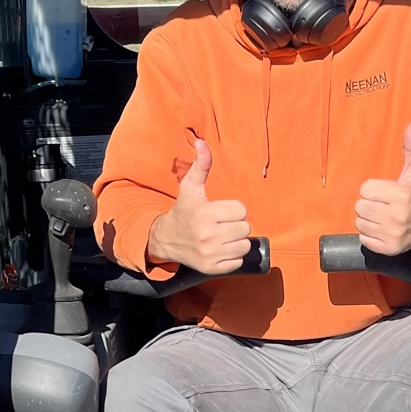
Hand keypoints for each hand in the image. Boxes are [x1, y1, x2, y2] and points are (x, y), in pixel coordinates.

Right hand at [146, 139, 251, 274]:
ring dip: (236, 241)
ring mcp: (210, 254)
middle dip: (236, 225)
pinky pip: (237, 261)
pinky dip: (232, 256)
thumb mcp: (190, 187)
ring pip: (244, 245)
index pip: (241, 210)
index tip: (221, 212)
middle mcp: (207, 235)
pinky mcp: (212, 268)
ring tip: (222, 237)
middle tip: (222, 225)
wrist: (166, 240)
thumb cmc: (183, 211)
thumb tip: (202, 142)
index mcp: (205, 214)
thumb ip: (201, 165)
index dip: (234, 210)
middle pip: (245, 229)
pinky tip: (220, 249)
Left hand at [355, 122, 410, 256]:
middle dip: (369, 204)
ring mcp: (392, 234)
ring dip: (368, 219)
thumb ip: (410, 147)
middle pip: (360, 206)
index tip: (386, 192)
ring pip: (360, 222)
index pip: (365, 189)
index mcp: (401, 195)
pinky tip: (383, 229)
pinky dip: (370, 234)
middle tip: (383, 205)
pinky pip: (363, 238)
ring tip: (383, 216)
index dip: (373, 189)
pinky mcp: (388, 248)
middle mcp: (397, 216)